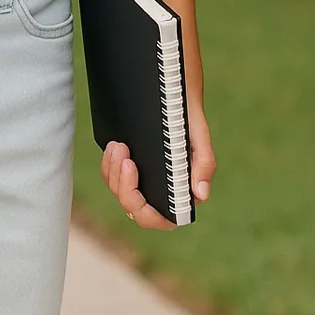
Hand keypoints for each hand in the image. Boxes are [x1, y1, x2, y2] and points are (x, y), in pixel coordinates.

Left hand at [102, 101, 215, 228]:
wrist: (171, 95)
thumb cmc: (187, 119)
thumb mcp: (199, 137)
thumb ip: (204, 165)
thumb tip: (200, 195)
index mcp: (179, 194)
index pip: (156, 218)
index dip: (140, 206)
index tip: (133, 171)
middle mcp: (159, 193)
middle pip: (131, 206)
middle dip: (123, 184)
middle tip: (124, 154)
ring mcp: (141, 183)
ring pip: (118, 191)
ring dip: (113, 170)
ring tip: (118, 146)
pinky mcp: (127, 170)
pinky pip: (112, 177)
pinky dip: (109, 164)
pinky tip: (114, 147)